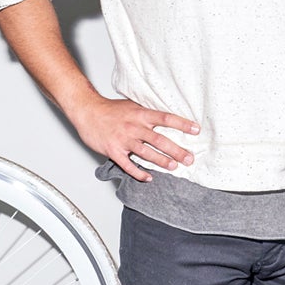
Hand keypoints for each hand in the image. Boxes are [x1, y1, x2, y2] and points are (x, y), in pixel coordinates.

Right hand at [68, 94, 198, 182]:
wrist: (87, 112)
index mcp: (140, 114)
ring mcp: (124, 140)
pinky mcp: (113, 151)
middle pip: (159, 139)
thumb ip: (147, 112)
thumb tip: (165, 116)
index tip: (196, 130)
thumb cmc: (109, 109)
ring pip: (146, 153)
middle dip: (176, 150)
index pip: (166, 118)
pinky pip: (128, 165)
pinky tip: (148, 178)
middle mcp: (134, 127)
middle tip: (190, 158)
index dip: (182, 124)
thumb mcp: (131, 105)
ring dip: (162, 161)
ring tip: (174, 167)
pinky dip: (138, 173)